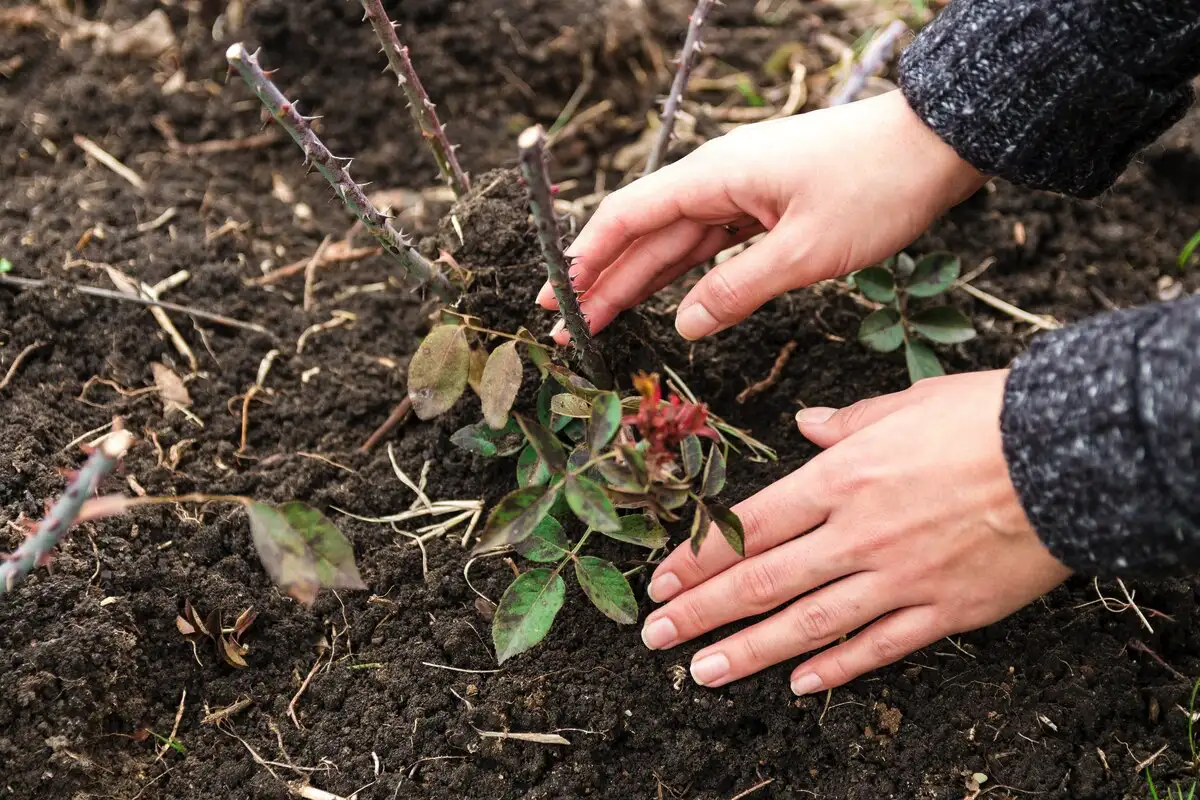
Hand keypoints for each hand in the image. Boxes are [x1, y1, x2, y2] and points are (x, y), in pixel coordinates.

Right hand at [538, 90, 986, 344]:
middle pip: (645, 234)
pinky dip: (686, 276)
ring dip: (638, 283)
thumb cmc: (878, 187)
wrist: (939, 146)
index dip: (586, 257)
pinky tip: (667, 303)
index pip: (629, 216)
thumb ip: (737, 290)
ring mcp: (743, 192)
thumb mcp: (806, 251)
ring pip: (676, 243)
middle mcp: (719, 179)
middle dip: (603, 281)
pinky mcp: (767, 206)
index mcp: (715, 175)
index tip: (555, 296)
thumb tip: (684, 325)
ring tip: (600, 322)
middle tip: (569, 328)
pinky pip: (712, 245)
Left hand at [639, 371, 1071, 694]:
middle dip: (701, 612)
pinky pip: (879, 647)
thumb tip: (804, 423)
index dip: (698, 559)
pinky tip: (799, 686)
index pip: (749, 526)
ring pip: (807, 625)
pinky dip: (836, 670)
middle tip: (654, 638)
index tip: (660, 582)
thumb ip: (845, 423)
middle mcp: (857, 535)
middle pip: (762, 581)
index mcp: (840, 479)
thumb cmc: (985, 418)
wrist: (1068, 453)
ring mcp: (898, 579)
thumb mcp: (905, 403)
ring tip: (700, 672)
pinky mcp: (944, 610)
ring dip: (747, 651)